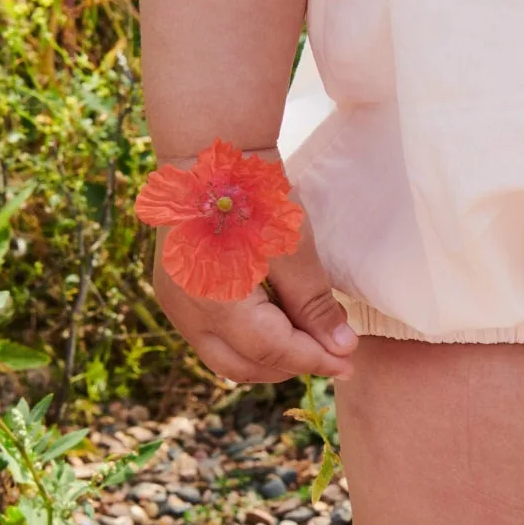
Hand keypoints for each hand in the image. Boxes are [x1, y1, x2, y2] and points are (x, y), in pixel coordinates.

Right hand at [152, 209, 358, 386]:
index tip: (348, 362)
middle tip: (329, 355)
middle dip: (289, 366)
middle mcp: (188, 312)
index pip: (274, 352)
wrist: (210, 158)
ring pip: (224, 356)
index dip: (315, 361)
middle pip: (244, 366)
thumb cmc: (255, 197)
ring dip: (266, 358)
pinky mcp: (175, 294)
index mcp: (217, 302)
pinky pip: (211, 336)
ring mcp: (175, 305)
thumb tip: (341, 349)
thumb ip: (314, 306)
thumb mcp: (293, 250)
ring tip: (304, 342)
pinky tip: (274, 324)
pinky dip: (245, 341)